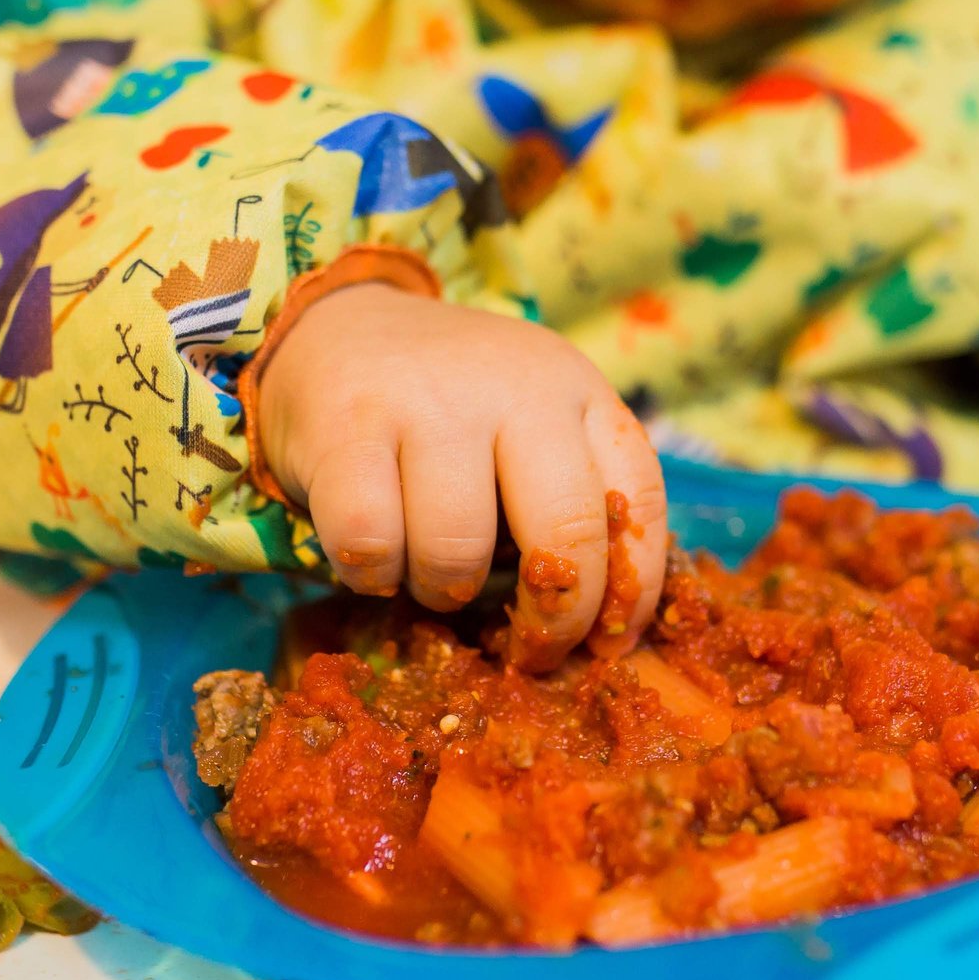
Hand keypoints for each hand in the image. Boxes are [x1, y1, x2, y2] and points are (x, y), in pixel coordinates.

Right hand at [255, 283, 667, 667]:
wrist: (339, 328)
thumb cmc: (450, 408)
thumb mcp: (530, 426)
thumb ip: (571, 498)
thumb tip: (606, 629)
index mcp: (576, 390)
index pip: (640, 501)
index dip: (633, 590)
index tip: (610, 642)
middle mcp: (514, 385)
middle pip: (566, 533)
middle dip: (554, 618)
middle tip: (530, 651)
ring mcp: (429, 400)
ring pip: (457, 551)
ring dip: (440, 590)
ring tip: (425, 569)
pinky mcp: (346, 424)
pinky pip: (370, 543)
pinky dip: (371, 574)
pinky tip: (371, 556)